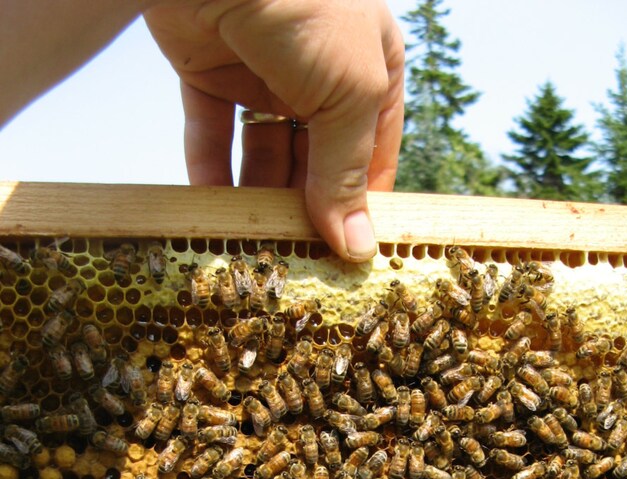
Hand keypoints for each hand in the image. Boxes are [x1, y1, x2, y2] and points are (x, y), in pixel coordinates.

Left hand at [144, 0, 404, 261]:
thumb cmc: (308, 7)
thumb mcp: (350, 94)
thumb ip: (347, 173)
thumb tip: (358, 246)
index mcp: (372, 69)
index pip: (373, 153)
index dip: (362, 204)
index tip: (349, 256)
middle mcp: (320, 72)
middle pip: (315, 160)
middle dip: (306, 208)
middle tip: (298, 260)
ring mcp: (263, 71)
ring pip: (263, 153)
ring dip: (258, 200)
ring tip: (255, 246)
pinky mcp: (208, 70)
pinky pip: (212, 134)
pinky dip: (210, 174)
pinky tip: (210, 215)